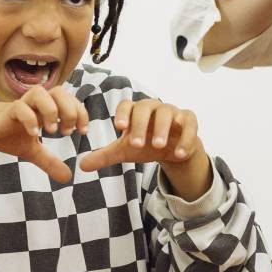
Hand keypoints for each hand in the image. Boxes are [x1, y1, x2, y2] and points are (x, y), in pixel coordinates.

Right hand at [0, 84, 88, 183]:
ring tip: (51, 131)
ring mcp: (19, 106)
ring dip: (51, 110)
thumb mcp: (30, 150)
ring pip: (40, 92)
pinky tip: (33, 134)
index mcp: (43, 108)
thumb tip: (68, 177)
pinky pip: (20, 107)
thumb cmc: (3, 134)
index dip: (81, 112)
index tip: (82, 132)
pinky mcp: (5, 112)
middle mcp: (33, 103)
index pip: (69, 100)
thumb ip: (49, 161)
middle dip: (70, 110)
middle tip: (66, 132)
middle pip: (60, 91)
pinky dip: (30, 119)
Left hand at [77, 97, 210, 198]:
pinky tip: (179, 154)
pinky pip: (189, 124)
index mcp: (135, 111)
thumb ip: (105, 156)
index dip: (123, 114)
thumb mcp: (125, 152)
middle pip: (146, 108)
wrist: (172, 150)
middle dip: (141, 125)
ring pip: (168, 113)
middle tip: (137, 144)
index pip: (126, 105)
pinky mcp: (189, 120)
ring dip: (162, 129)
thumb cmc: (146, 145)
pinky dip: (185, 138)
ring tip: (158, 146)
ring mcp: (173, 112)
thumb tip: (82, 166)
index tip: (119, 128)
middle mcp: (153, 108)